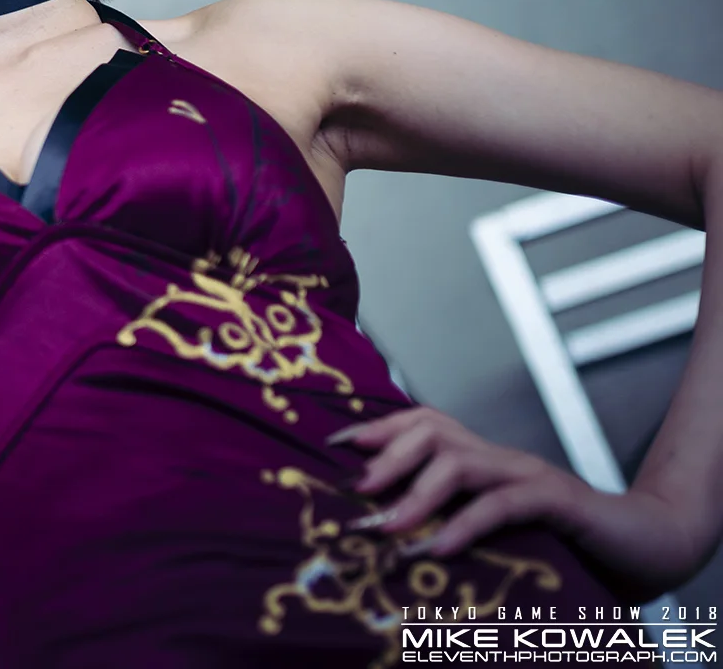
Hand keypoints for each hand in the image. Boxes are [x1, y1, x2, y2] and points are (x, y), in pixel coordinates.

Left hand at [326, 405, 709, 599]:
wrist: (643, 546)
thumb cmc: (558, 542)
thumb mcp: (492, 526)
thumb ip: (448, 518)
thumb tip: (384, 529)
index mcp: (482, 457)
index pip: (423, 423)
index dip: (376, 429)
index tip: (332, 445)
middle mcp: (500, 456)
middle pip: (433, 432)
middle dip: (387, 459)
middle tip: (357, 495)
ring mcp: (530, 475)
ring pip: (460, 464)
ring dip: (416, 498)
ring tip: (387, 530)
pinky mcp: (558, 503)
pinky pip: (503, 505)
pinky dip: (465, 527)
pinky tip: (436, 552)